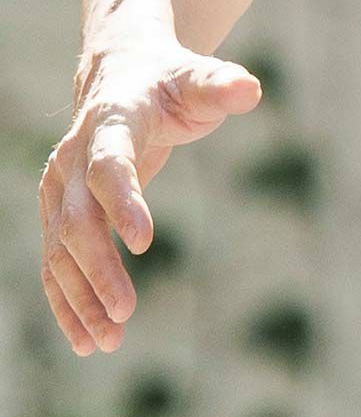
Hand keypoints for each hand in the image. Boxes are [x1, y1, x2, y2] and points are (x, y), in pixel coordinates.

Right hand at [38, 33, 262, 355]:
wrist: (120, 76)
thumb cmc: (170, 82)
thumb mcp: (199, 78)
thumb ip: (222, 86)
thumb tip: (250, 90)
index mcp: (110, 121)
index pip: (110, 166)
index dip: (123, 203)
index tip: (146, 242)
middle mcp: (73, 157)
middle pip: (77, 219)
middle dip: (98, 268)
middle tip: (125, 312)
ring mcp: (59, 189)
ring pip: (59, 251)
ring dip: (79, 298)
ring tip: (108, 340)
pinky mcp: (57, 213)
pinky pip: (54, 264)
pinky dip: (66, 302)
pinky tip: (84, 340)